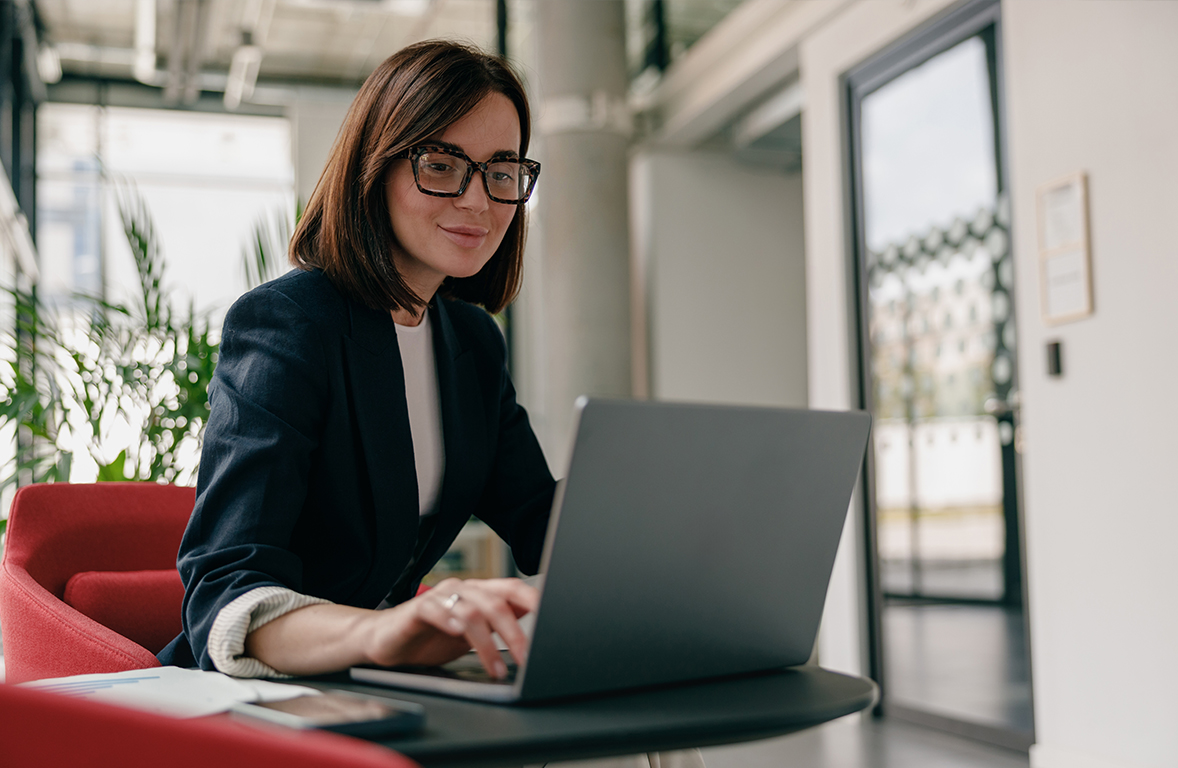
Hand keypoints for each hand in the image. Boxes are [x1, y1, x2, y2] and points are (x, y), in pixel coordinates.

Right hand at [362, 577, 537, 679]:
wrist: (385, 639)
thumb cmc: (431, 637)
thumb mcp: (473, 636)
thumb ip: (499, 629)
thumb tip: (536, 632)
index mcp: (480, 593)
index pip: (513, 589)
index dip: (534, 600)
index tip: (554, 618)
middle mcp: (463, 589)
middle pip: (497, 603)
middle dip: (516, 633)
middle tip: (528, 660)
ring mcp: (440, 597)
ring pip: (472, 611)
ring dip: (487, 643)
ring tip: (496, 669)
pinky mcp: (417, 609)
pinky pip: (436, 610)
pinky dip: (449, 620)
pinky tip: (458, 633)